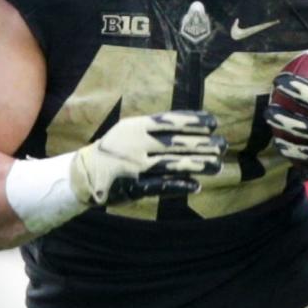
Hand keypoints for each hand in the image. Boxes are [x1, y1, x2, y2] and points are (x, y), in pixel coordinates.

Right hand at [70, 112, 225, 205]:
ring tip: (217, 166)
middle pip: (175, 142)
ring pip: (172, 164)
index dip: (193, 121)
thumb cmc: (115, 148)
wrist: (84, 172)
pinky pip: (161, 186)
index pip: (169, 121)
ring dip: (197, 165)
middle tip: (223, 145)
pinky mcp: (134, 187)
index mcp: (135, 127)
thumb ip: (155, 127)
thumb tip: (188, 122)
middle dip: (202, 144)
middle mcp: (136, 144)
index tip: (213, 123)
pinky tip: (196, 185)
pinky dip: (180, 185)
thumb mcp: (130, 130)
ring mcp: (135, 166)